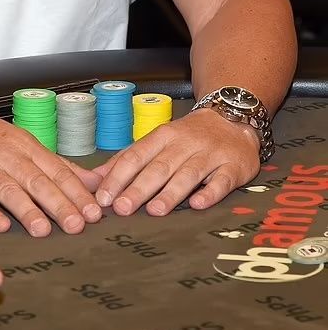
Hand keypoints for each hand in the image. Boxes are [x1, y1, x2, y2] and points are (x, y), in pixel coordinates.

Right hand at [0, 101, 102, 236]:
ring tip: (43, 230)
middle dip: (60, 204)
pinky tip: (0, 226)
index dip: (77, 192)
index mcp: (27, 147)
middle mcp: (8, 157)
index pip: (57, 171)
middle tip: (78, 225)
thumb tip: (95, 181)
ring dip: (27, 210)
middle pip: (38, 181)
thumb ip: (59, 165)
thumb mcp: (26, 143)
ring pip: (9, 190)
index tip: (94, 212)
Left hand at [93, 109, 260, 215]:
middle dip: (138, 188)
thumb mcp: (157, 140)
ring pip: (187, 174)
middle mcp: (184, 144)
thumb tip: (96, 178)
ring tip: (154, 210)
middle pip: (158, 167)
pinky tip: (198, 204)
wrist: (231, 119)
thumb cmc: (188, 136)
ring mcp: (209, 154)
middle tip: (122, 208)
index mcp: (162, 137)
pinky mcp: (232, 167)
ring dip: (170, 193)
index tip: (104, 197)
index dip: (118, 177)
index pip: (135, 156)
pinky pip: (221, 181)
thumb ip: (128, 159)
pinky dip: (210, 192)